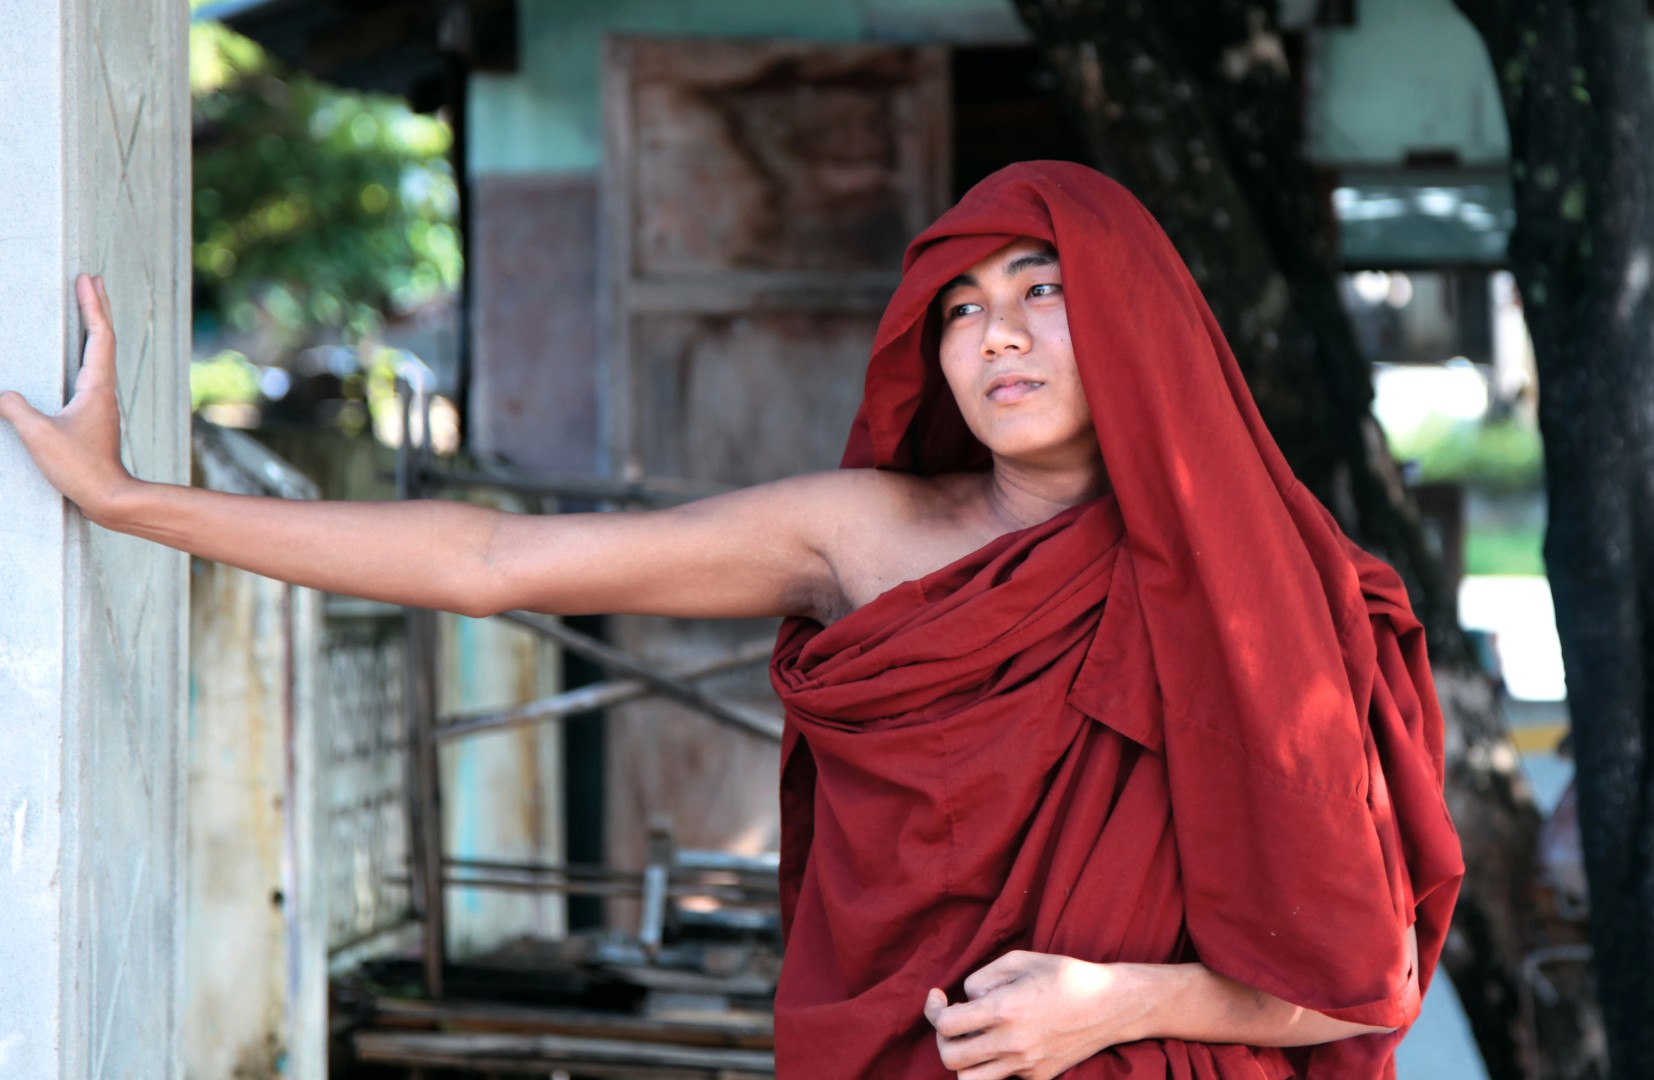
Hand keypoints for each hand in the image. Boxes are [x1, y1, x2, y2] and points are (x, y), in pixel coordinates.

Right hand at [0, 274, 135, 521]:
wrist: (109, 498)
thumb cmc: (81, 468)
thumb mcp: (39, 435)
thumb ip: (15, 409)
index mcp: (97, 387)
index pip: (99, 336)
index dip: (93, 306)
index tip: (88, 279)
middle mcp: (104, 390)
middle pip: (105, 339)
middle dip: (98, 307)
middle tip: (93, 280)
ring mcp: (102, 404)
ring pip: (101, 356)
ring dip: (95, 328)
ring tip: (89, 308)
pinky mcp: (95, 417)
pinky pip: (92, 374)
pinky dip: (87, 354)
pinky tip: (77, 359)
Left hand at [923, 951, 1151, 1079]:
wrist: (1111, 1005)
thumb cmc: (1065, 975)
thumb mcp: (1020, 959)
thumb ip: (983, 977)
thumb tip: (966, 999)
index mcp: (1004, 1009)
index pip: (945, 1025)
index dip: (933, 1010)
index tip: (939, 998)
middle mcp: (1012, 1043)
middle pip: (950, 1057)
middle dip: (942, 1037)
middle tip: (955, 1020)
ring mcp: (1025, 1065)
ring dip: (963, 1060)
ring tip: (972, 1040)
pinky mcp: (1038, 1077)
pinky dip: (991, 1067)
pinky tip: (999, 1046)